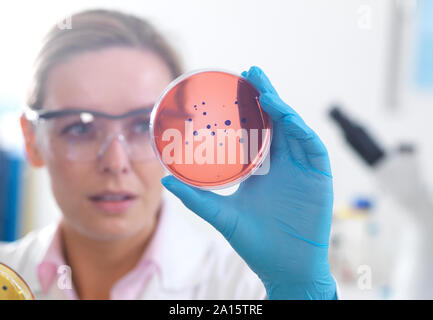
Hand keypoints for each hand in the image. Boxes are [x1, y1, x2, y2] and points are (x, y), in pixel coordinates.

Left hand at [161, 66, 335, 298]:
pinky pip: (313, 147)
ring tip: (263, 89)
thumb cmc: (256, 242)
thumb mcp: (222, 214)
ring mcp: (302, 168)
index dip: (250, 108)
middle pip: (277, 122)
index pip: (259, 130)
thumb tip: (165, 180)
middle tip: (251, 73)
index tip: (236, 87)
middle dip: (266, 95)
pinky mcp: (319, 178)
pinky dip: (300, 130)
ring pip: (295, 129)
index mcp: (264, 168)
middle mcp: (284, 163)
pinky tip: (283, 116)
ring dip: (282, 107)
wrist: (284, 267)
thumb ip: (196, 198)